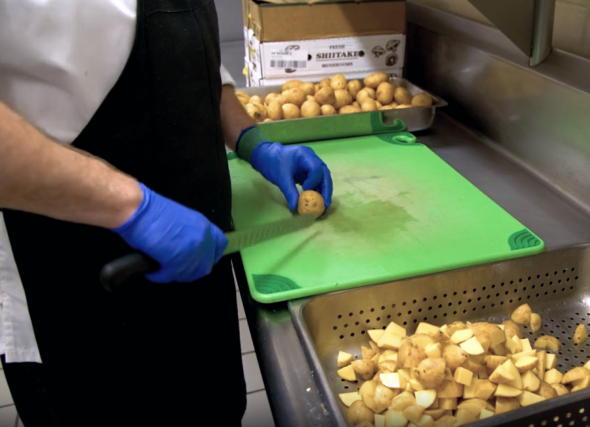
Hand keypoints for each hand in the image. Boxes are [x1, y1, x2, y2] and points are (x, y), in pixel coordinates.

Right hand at [112, 183, 227, 282]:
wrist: (138, 210)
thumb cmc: (152, 212)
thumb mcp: (181, 219)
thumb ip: (191, 234)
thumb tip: (187, 250)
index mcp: (204, 226)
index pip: (220, 245)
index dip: (211, 255)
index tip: (202, 260)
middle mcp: (202, 238)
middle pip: (206, 266)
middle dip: (191, 270)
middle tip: (176, 268)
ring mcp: (192, 250)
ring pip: (189, 274)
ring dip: (174, 274)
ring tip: (161, 268)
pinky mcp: (177, 261)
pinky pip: (170, 277)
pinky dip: (160, 276)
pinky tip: (153, 271)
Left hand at [251, 142, 332, 211]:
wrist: (266, 157)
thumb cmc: (273, 163)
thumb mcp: (281, 178)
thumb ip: (290, 192)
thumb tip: (295, 208)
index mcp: (305, 154)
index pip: (316, 168)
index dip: (314, 181)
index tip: (305, 191)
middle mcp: (312, 158)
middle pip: (324, 174)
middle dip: (326, 190)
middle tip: (325, 205)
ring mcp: (312, 165)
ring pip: (323, 179)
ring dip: (323, 192)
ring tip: (321, 206)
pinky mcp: (309, 172)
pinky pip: (316, 182)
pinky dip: (316, 191)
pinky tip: (315, 202)